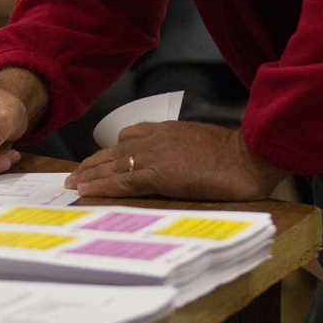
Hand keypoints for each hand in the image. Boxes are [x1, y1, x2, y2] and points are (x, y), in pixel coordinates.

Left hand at [64, 121, 291, 200]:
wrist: (250, 156)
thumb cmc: (236, 155)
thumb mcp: (204, 144)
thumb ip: (185, 149)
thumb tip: (180, 163)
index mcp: (168, 130)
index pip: (129, 138)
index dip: (110, 151)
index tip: (97, 161)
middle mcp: (156, 139)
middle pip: (114, 151)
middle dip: (92, 163)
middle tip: (73, 175)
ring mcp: (156, 155)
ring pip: (113, 165)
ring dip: (89, 175)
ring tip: (72, 184)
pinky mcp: (159, 174)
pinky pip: (122, 181)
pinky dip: (101, 186)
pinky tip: (86, 192)